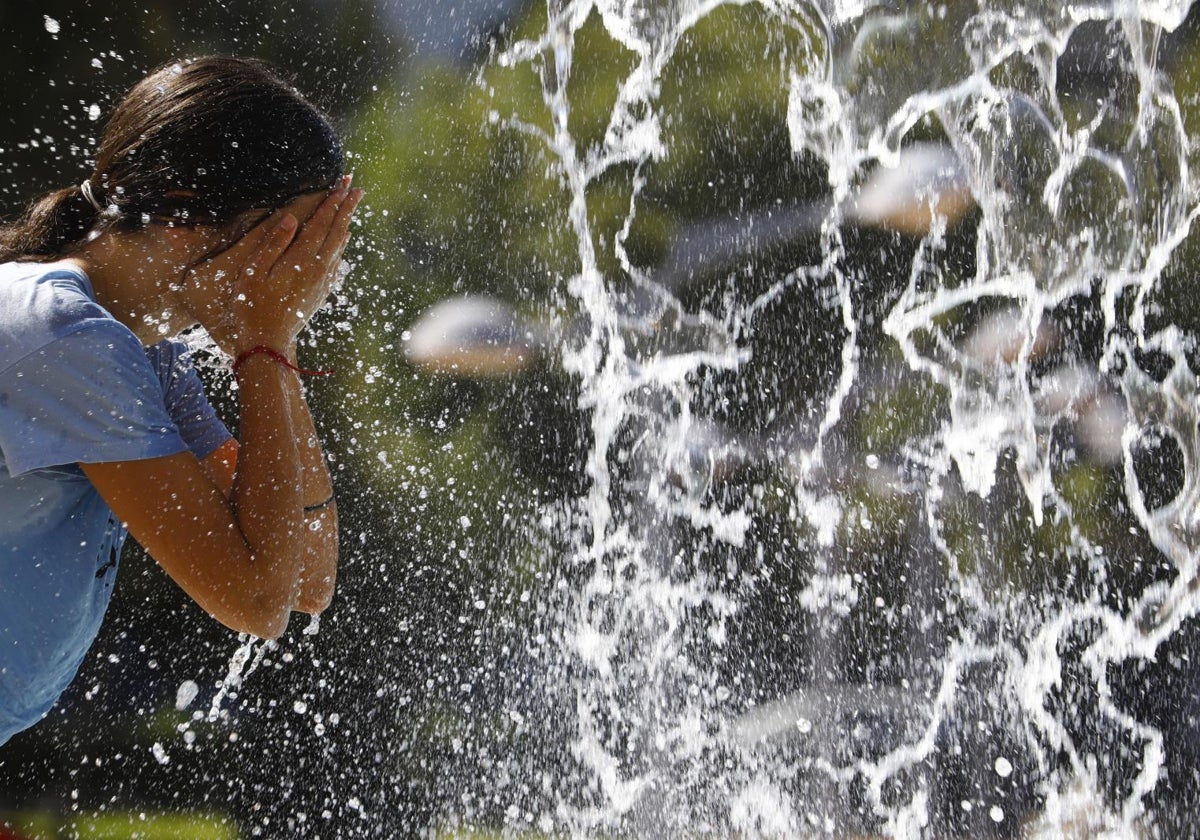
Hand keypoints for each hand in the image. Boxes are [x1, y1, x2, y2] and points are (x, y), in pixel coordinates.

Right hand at [181, 177, 363, 354]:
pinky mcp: (321, 292)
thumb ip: (273, 244)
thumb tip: (291, 220)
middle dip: (347, 207)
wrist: (268, 344)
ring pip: (339, 247)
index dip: (333, 201)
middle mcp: (318, 269)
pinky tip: (340, 243)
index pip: (322, 223)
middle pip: (337, 231)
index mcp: (302, 260)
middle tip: (356, 188)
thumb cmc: (252, 306)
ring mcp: (322, 282)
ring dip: (345, 224)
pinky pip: (335, 263)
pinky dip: (340, 246)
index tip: (344, 184)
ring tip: (350, 208)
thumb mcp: (254, 272)